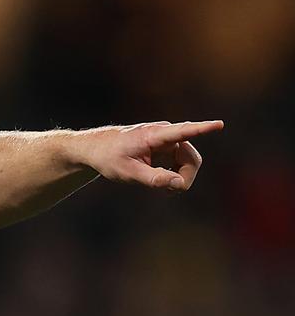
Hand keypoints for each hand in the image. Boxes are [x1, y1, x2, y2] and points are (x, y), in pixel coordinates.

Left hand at [77, 120, 223, 191]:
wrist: (96, 149)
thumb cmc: (109, 158)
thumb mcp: (127, 173)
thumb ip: (153, 179)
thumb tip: (179, 184)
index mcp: (153, 135)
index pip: (182, 131)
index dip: (202, 129)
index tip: (219, 124)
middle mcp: (165, 133)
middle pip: (191, 158)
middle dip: (184, 177)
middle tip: (169, 191)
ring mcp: (168, 139)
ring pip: (189, 161)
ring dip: (179, 177)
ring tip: (160, 186)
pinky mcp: (167, 146)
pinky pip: (182, 162)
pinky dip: (175, 174)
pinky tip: (161, 180)